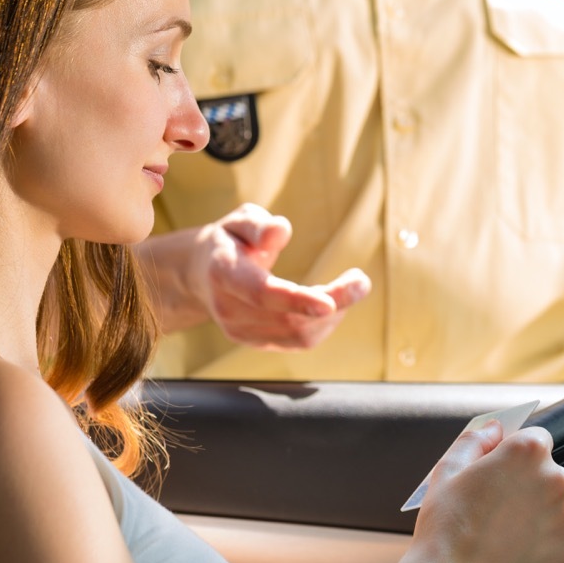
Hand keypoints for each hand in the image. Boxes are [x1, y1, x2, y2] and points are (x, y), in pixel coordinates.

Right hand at [187, 203, 370, 348]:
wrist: (203, 274)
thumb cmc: (230, 240)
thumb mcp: (239, 220)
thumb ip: (258, 224)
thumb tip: (281, 230)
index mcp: (224, 274)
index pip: (262, 293)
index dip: (296, 300)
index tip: (329, 303)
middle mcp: (230, 310)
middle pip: (290, 319)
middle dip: (334, 303)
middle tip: (360, 280)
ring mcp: (242, 332)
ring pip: (299, 335)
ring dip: (334, 315)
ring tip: (351, 286)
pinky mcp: (257, 342)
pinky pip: (299, 341)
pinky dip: (324, 323)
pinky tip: (333, 302)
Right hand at [411, 421, 563, 562]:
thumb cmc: (447, 525)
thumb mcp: (449, 469)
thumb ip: (476, 440)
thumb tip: (495, 429)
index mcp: (527, 452)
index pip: (537, 439)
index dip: (515, 456)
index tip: (500, 474)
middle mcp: (556, 479)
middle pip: (550, 473)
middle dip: (529, 485)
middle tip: (497, 508)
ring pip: (557, 507)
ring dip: (538, 515)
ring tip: (504, 534)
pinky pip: (561, 538)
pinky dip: (544, 544)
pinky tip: (515, 552)